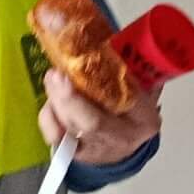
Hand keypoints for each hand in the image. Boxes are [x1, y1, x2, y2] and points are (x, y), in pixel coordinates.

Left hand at [39, 69, 162, 167]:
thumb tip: (106, 39)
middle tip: (56, 74)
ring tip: (52, 78)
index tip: (93, 61)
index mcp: (145, 119)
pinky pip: (55, 136)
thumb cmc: (131, 111)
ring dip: (56, 100)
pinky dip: (48, 116)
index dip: (109, 82)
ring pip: (70, 128)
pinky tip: (51, 101)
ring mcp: (96, 149)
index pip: (129, 101)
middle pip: (93, 122)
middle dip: (71, 98)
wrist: (123, 146)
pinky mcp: (76, 155)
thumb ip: (130, 70)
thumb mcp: (141, 89)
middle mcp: (122, 138)